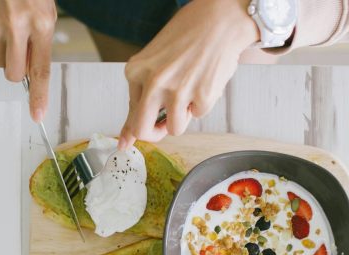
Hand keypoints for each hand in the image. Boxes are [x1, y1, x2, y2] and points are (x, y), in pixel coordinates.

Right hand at [0, 0, 56, 121]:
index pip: (40, 70)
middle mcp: (15, 26)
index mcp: (41, 23)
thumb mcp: (45, 9)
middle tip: (22, 52)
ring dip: (5, 50)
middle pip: (13, 73)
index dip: (38, 96)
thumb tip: (32, 69)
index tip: (37, 114)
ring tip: (9, 24)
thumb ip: (41, 40)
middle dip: (18, 70)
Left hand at [118, 0, 258, 149]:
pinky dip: (203, 103)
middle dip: (154, 134)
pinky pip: (199, 115)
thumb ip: (144, 92)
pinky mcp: (201, 96)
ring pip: (174, 128)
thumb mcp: (156, 59)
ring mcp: (177, 90)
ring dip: (183, 117)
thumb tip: (128, 135)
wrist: (220, 20)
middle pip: (142, 130)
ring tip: (190, 92)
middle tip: (164, 126)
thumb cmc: (189, 34)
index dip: (136, 126)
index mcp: (136, 71)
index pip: (130, 112)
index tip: (129, 141)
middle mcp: (153, 82)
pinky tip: (205, 81)